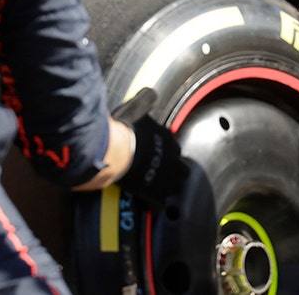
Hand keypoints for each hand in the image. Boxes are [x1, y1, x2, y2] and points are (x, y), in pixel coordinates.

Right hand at [112, 88, 188, 209]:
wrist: (116, 152)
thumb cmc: (125, 129)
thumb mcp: (136, 108)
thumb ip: (145, 101)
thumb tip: (151, 92)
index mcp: (168, 140)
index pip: (175, 148)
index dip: (168, 153)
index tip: (160, 155)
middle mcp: (172, 159)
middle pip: (182, 169)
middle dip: (175, 171)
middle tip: (164, 173)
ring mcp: (165, 178)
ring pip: (176, 187)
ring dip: (169, 187)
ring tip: (160, 189)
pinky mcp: (154, 193)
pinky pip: (161, 203)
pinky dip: (156, 205)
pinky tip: (152, 205)